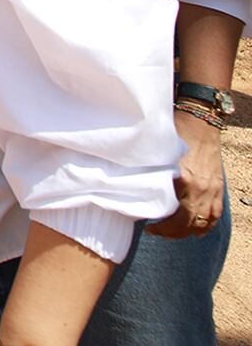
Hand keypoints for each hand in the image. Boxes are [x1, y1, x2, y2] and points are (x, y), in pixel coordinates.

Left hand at [147, 110, 225, 237]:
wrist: (200, 120)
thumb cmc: (175, 133)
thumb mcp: (159, 154)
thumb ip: (152, 173)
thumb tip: (135, 190)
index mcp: (184, 180)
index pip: (173, 215)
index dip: (161, 227)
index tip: (147, 227)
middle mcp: (201, 188)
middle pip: (188, 223)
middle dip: (172, 232)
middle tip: (156, 231)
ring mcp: (212, 189)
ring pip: (203, 222)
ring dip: (188, 231)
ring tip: (173, 233)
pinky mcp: (219, 186)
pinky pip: (215, 214)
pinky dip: (206, 225)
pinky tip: (196, 230)